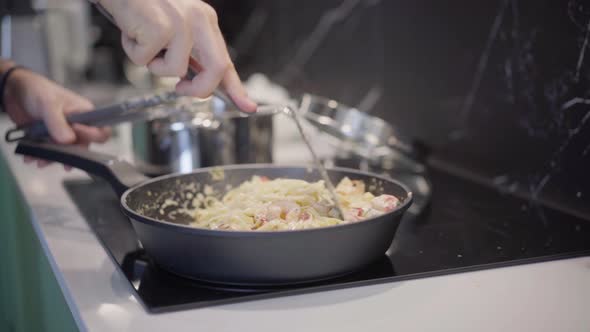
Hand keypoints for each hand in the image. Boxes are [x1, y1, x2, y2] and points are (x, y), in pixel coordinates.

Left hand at [3, 66, 110, 167]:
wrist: (13, 92)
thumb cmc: (37, 90)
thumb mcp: (48, 103)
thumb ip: (58, 122)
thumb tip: (69, 140)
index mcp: (85, 114)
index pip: (101, 131)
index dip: (92, 136)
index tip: (74, 133)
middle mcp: (77, 125)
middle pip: (83, 146)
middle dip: (70, 154)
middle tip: (58, 156)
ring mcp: (63, 133)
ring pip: (65, 153)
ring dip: (53, 158)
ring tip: (40, 160)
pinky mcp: (50, 139)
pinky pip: (50, 153)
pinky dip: (41, 157)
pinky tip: (32, 157)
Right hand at [100, 0, 256, 112]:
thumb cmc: (141, 5)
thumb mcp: (174, 26)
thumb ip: (188, 52)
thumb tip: (194, 82)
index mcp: (204, 21)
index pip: (225, 60)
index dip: (236, 88)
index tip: (248, 106)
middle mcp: (198, 20)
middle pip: (216, 69)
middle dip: (199, 89)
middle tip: (182, 89)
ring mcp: (180, 24)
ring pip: (175, 70)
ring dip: (153, 64)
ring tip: (143, 41)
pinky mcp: (160, 28)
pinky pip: (146, 61)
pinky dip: (133, 52)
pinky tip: (132, 33)